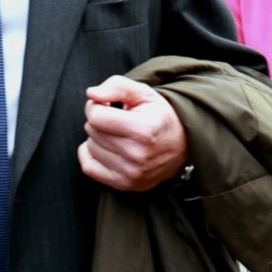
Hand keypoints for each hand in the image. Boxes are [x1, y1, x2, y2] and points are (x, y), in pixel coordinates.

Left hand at [79, 76, 189, 190]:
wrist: (182, 145)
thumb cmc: (159, 116)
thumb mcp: (144, 93)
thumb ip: (116, 86)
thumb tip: (91, 94)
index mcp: (144, 130)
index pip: (96, 116)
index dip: (97, 106)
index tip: (108, 105)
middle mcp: (137, 155)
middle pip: (92, 132)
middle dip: (100, 122)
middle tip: (117, 120)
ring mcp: (131, 173)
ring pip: (90, 148)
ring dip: (98, 138)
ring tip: (118, 134)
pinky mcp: (125, 184)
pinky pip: (89, 167)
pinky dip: (90, 155)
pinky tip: (104, 147)